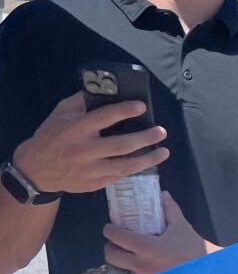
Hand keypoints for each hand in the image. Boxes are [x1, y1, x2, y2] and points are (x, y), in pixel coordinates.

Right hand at [11, 92, 168, 194]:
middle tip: (161, 132)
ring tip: (164, 152)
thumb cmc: (52, 136)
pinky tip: (148, 162)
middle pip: (121, 145)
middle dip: (145, 138)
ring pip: (125, 165)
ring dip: (148, 159)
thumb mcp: (60, 114)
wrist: (37, 169)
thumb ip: (81, 102)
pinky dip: (135, 169)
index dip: (124, 111)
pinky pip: (120, 176)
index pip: (103, 117)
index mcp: (76, 129)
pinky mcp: (95, 183)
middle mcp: (85, 150)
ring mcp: (91, 169)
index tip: (141, 106)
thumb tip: (105, 90)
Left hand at [103, 192, 211, 273]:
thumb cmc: (194, 249)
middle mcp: (141, 265)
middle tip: (117, 244)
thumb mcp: (182, 227)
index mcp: (146, 247)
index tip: (110, 228)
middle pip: (111, 256)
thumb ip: (170, 210)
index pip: (116, 236)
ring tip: (122, 264)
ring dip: (115, 270)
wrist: (206, 271)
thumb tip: (163, 194)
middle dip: (111, 248)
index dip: (109, 230)